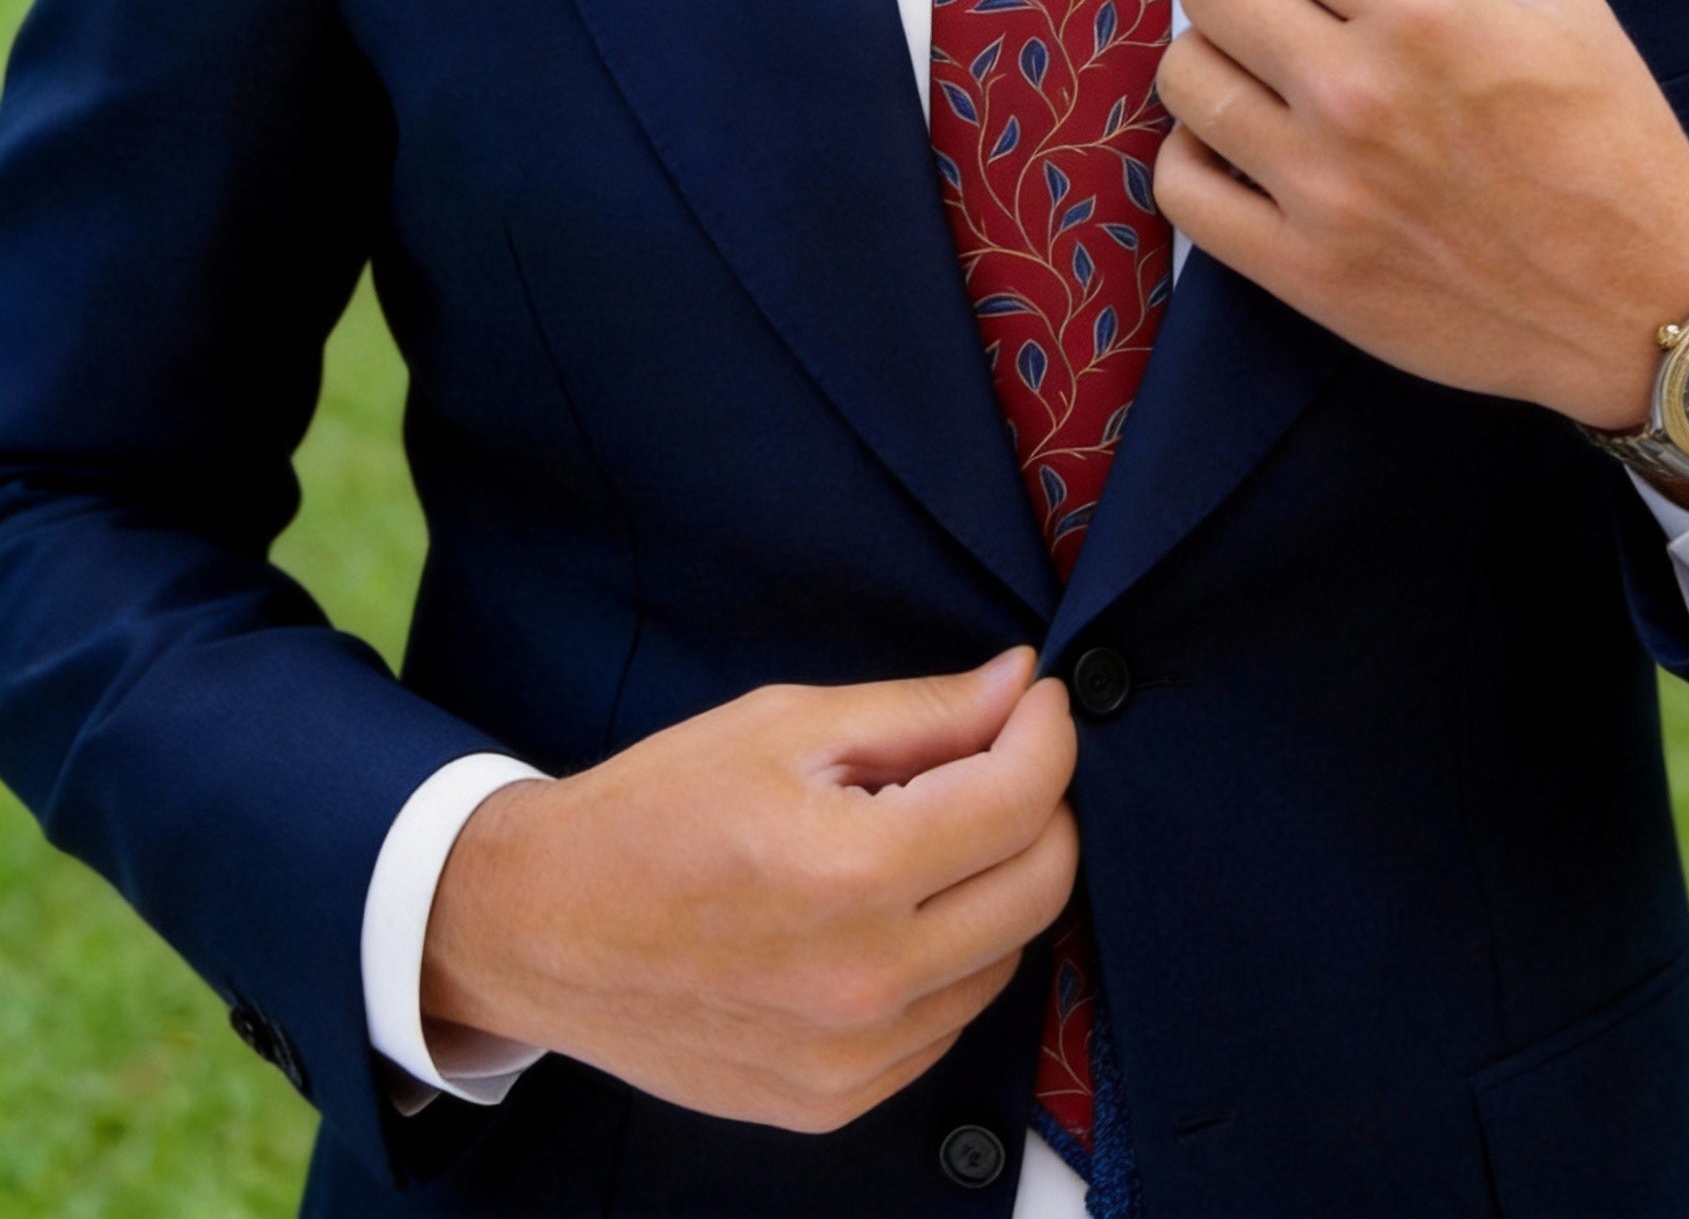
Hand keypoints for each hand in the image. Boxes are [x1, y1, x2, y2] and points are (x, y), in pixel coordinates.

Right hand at [420, 648, 1077, 1132]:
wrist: (541, 930)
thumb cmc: (654, 811)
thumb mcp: (785, 726)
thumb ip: (920, 712)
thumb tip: (1020, 687)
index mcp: (851, 869)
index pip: (1022, 800)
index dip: (1047, 734)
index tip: (1037, 702)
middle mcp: (865, 979)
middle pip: (1041, 886)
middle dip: (1044, 805)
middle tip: (1003, 757)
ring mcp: (854, 1057)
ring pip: (1008, 957)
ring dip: (1000, 884)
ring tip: (933, 833)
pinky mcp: (837, 1101)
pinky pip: (949, 1019)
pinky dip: (952, 956)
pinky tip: (897, 910)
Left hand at [1153, 0, 1688, 433]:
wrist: (1641, 303)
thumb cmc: (1610, 144)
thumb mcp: (1557, 1)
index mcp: (1421, 13)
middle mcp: (1356, 93)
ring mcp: (1320, 188)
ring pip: (1184, 79)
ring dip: (1211, 57)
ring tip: (1261, 70)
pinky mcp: (1300, 269)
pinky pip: (1183, 191)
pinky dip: (1194, 158)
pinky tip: (1240, 146)